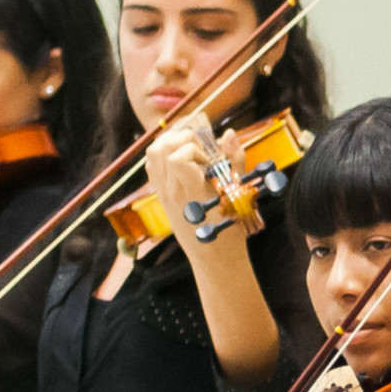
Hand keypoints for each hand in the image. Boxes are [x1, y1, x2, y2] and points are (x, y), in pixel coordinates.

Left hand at [144, 123, 222, 251]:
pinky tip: (182, 160)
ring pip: (152, 153)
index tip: (209, 159)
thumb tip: (230, 133)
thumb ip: (234, 162)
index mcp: (191, 191)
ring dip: (171, 143)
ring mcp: (163, 193)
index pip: (176, 156)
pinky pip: (152, 166)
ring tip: (191, 149)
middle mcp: (171, 190)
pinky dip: (164, 155)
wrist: (214, 258)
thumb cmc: (230, 229)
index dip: (193, 148)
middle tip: (201, 149)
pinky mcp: (161, 196)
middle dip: (182, 138)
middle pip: (159, 148)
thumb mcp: (238, 195)